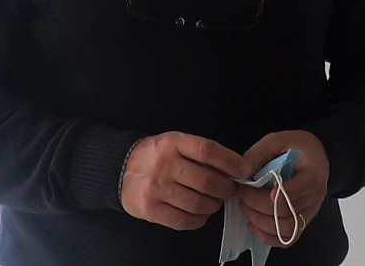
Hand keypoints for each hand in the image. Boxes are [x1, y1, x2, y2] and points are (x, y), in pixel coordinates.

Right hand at [120, 131, 251, 230]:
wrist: (119, 170)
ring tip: (213, 201)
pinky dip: (199, 219)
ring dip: (213, 206)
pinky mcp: (151, 209)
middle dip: (226, 189)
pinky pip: (185, 221)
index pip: (207, 150)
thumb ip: (199, 153)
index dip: (230, 162)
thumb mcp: (174, 143)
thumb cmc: (155, 156)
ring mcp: (156, 189)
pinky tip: (200, 213)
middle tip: (229, 190)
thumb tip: (233, 170)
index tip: (244, 171)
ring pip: (198, 204)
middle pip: (207, 181)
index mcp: (172, 143)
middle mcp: (164, 165)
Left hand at [237, 130, 329, 247]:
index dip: (266, 197)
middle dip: (256, 207)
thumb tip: (241, 175)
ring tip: (245, 208)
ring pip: (286, 230)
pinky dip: (269, 237)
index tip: (246, 187)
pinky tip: (253, 226)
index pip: (290, 194)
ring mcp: (311, 212)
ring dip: (260, 223)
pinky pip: (288, 238)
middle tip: (241, 195)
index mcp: (312, 175)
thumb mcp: (278, 140)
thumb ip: (259, 154)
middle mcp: (315, 197)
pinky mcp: (303, 221)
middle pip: (285, 213)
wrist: (318, 156)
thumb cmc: (298, 146)